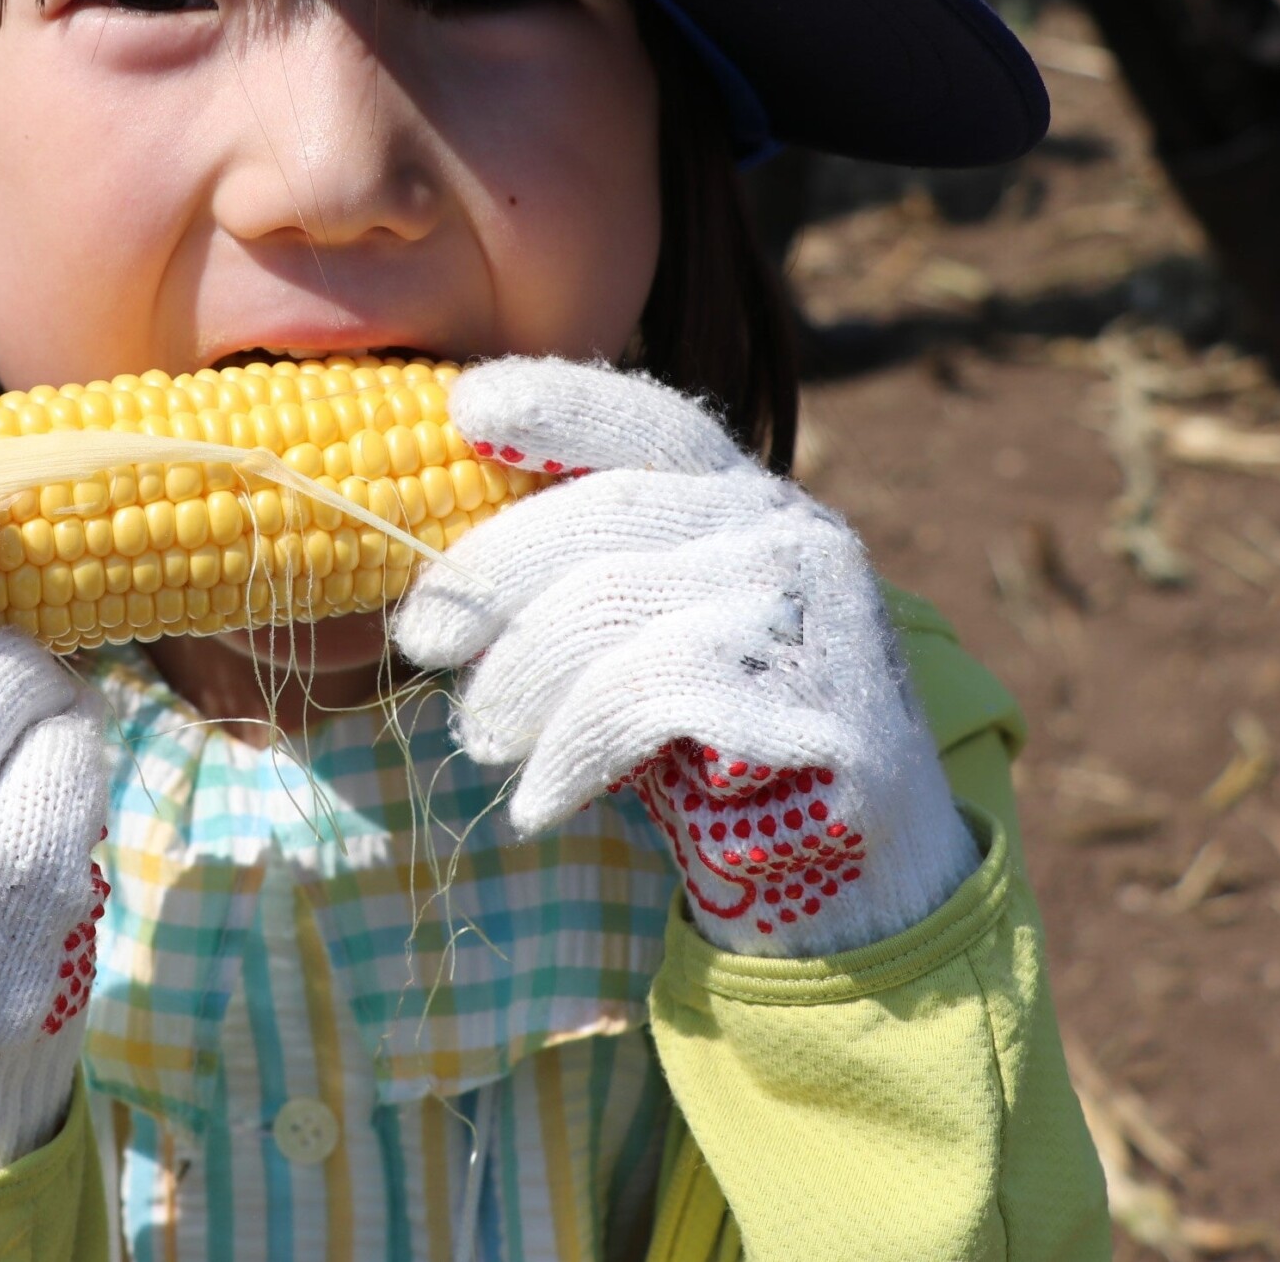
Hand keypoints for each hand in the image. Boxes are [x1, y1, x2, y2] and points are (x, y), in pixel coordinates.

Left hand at [393, 357, 978, 957]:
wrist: (858, 873)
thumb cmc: (725, 745)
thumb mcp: (658, 636)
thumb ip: (594, 578)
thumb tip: (446, 574)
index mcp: (748, 500)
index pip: (651, 422)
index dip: (559, 405)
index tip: (465, 409)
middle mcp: (788, 531)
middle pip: (606, 512)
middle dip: (493, 574)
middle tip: (421, 639)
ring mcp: (809, 610)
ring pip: (609, 604)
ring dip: (520, 680)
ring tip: (480, 737)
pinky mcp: (811, 699)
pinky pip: (643, 698)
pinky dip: (570, 753)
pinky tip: (537, 801)